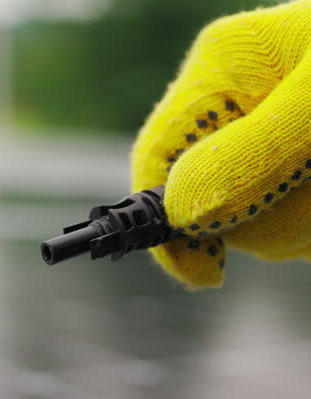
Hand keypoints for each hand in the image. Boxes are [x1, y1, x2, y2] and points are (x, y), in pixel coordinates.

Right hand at [131, 0, 309, 287]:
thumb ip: (250, 154)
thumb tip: (181, 211)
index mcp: (224, 69)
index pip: (159, 156)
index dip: (165, 219)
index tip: (205, 272)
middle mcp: (237, 105)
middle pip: (209, 199)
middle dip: (266, 214)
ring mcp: (267, 139)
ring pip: (257, 220)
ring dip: (305, 219)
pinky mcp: (297, 167)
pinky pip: (293, 221)